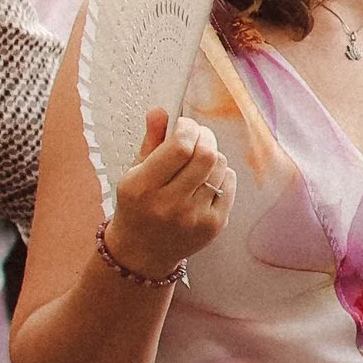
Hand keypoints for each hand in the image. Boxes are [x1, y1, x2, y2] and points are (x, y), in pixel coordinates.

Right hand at [102, 108, 235, 283]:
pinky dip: (221, 174)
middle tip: (197, 136)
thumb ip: (150, 141)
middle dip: (204, 136)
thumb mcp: (133, 173)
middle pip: (205, 155)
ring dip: (212, 155)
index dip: (187, 127)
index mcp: (142, 188)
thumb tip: (160, 111)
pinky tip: (205, 180)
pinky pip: (229, 184)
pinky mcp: (214, 226)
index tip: (183, 125)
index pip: (179, 146)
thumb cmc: (137, 207)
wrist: (142, 252)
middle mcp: (169, 205)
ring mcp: (194, 218)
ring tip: (198, 161)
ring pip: (220, 166)